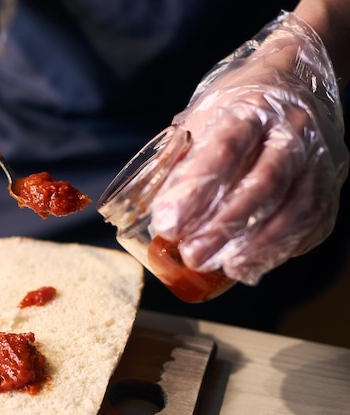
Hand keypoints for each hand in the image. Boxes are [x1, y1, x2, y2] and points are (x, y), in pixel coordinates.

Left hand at [150, 11, 348, 284]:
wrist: (297, 77)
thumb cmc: (239, 103)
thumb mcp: (202, 114)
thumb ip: (181, 156)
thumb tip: (153, 208)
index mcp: (250, 108)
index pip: (223, 151)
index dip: (194, 192)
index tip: (167, 224)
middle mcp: (291, 130)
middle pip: (262, 184)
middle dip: (224, 226)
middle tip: (192, 255)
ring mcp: (318, 156)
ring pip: (295, 207)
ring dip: (258, 245)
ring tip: (226, 267)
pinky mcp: (331, 180)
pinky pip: (314, 220)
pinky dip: (284, 246)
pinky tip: (256, 263)